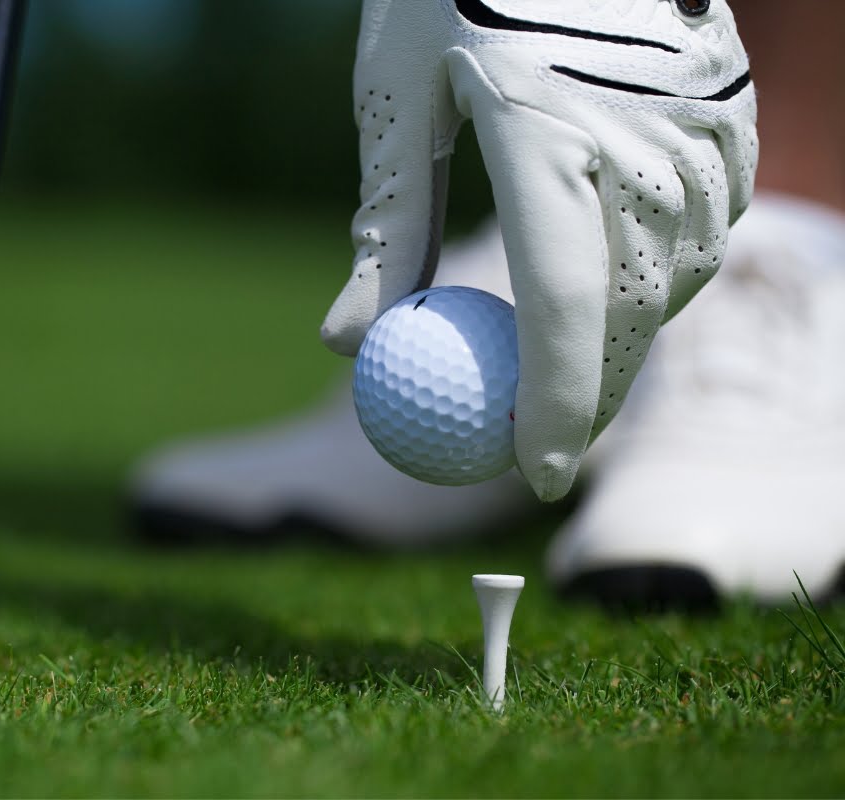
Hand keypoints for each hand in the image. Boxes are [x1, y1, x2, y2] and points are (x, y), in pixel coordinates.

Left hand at [321, 0, 757, 500]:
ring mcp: (703, 116)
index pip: (563, 309)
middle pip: (632, 311)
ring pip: (682, 274)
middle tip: (543, 444)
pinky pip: (712, 220)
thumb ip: (383, 230)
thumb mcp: (394, 102)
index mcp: (549, 134)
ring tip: (575, 377)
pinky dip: (669, 273)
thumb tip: (348, 344)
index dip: (551, 410)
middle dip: (591, 398)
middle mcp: (645, 134)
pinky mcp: (730, 101)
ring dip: (631, 339)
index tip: (525, 475)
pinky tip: (626, 287)